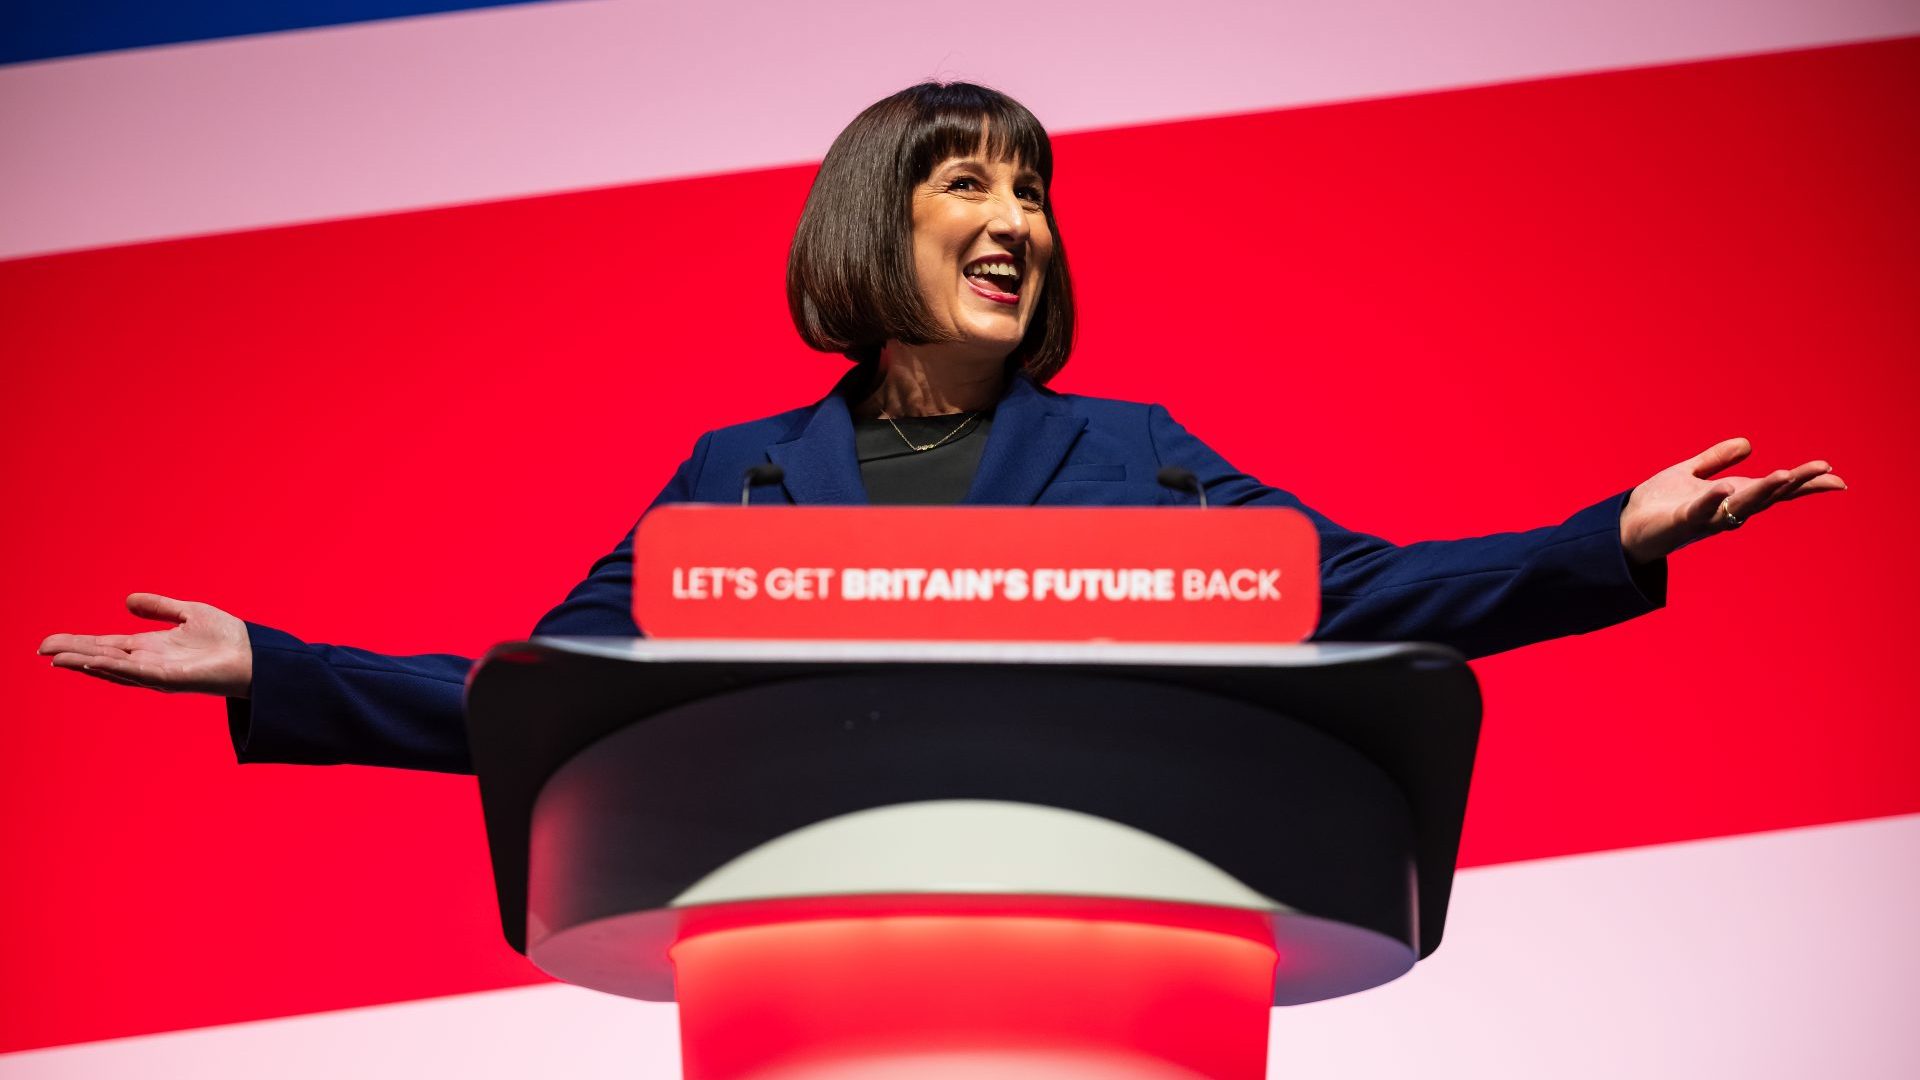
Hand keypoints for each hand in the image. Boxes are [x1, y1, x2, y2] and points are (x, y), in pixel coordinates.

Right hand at [39, 593, 252, 697]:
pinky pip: (136, 673)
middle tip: (41, 650)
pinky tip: (92, 663)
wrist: (256, 655)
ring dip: (85, 662)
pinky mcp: (170, 680)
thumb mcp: (188, 613)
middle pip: (102, 658)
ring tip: (57, 658)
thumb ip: (158, 608)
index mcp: (150, 647)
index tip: (49, 642)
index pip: (106, 645)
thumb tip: (127, 601)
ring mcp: (157, 673)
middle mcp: (148, 662)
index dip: (78, 643)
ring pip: (113, 668)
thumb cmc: (227, 638)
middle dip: (72, 654)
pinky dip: (113, 668)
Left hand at [1620, 438, 1846, 563]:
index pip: (1774, 489)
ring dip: (1763, 490)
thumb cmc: (1657, 505)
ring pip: (1740, 505)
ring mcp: (1704, 517)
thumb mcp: (1689, 473)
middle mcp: (1725, 509)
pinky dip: (1711, 501)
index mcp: (1730, 496)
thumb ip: (1716, 459)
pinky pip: (1699, 511)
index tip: (1837, 478)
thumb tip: (1749, 444)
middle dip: (1795, 484)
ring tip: (1787, 474)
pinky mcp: (1679, 522)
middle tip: (1825, 471)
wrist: (1622, 528)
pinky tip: (1723, 488)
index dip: (1804, 483)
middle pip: (1767, 496)